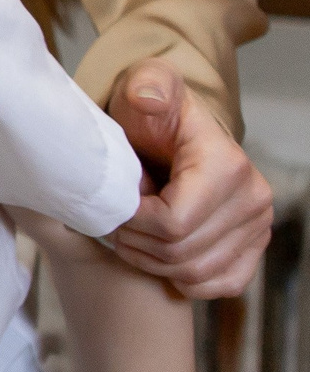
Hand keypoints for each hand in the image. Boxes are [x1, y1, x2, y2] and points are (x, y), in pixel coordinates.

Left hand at [107, 60, 273, 299]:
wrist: (172, 132)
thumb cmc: (151, 114)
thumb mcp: (141, 89)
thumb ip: (145, 87)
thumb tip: (150, 100)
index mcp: (227, 166)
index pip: (172, 224)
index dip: (132, 222)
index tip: (115, 203)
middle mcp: (253, 199)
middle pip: (180, 252)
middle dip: (136, 242)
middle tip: (116, 221)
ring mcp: (257, 226)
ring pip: (194, 273)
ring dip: (151, 261)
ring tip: (132, 233)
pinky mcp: (254, 247)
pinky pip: (220, 284)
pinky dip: (184, 279)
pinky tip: (160, 255)